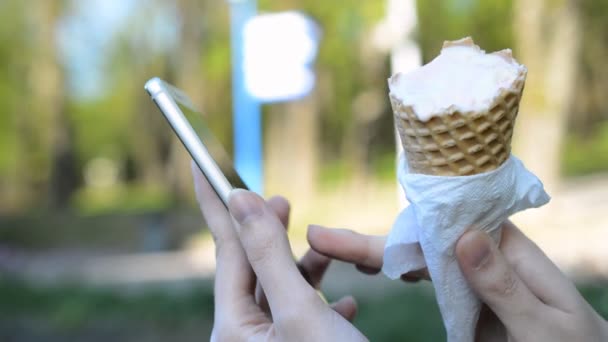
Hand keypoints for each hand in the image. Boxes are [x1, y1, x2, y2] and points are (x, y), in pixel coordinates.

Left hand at [191, 163, 365, 341]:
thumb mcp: (300, 310)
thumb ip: (270, 255)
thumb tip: (241, 200)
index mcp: (235, 328)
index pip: (226, 250)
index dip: (217, 204)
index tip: (203, 167)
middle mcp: (247, 337)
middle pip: (253, 268)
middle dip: (269, 232)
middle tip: (281, 199)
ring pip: (282, 291)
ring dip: (306, 267)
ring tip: (323, 248)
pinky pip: (304, 316)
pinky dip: (323, 302)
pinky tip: (346, 300)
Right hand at [307, 222, 607, 340]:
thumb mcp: (543, 325)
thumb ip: (503, 286)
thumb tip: (461, 235)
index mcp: (507, 252)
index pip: (443, 228)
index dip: (391, 228)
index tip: (343, 230)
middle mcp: (485, 258)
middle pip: (420, 241)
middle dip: (369, 240)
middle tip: (319, 237)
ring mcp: (474, 281)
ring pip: (418, 260)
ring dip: (376, 254)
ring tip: (331, 249)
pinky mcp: (468, 304)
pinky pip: (429, 283)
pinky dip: (398, 273)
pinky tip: (373, 271)